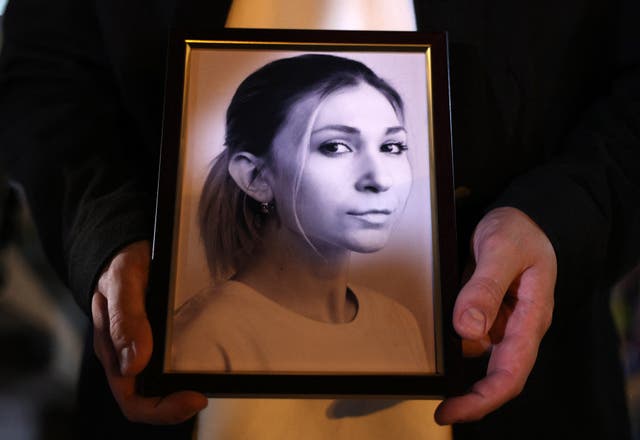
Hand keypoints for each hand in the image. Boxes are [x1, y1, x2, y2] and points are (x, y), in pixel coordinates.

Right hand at [91, 240, 207, 423]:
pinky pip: (171, 363)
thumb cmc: (121, 263)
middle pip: (149, 398)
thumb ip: (126, 318)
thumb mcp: (123, 281)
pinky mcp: (158, 338)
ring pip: (161, 384)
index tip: (193, 398)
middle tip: (204, 395)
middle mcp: (127, 355)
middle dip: (176, 405)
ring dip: (184, 389)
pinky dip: (188, 370)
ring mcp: (143, 348)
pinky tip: (206, 362)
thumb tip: (134, 364)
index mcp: (113, 350)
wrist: (125, 248)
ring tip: (209, 381)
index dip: (161, 409)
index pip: (132, 399)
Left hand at [435, 207, 555, 423]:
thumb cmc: (520, 231)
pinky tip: (433, 329)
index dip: (482, 399)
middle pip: (495, 374)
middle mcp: (517, 327)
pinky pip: (466, 333)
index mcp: (531, 317)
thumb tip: (467, 330)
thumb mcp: (502, 249)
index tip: (450, 412)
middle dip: (466, 394)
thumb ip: (486, 287)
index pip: (511, 372)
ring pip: (473, 350)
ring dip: (452, 355)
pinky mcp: (486, 313)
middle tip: (438, 405)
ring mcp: (501, 322)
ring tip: (425, 345)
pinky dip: (449, 337)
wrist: (523, 217)